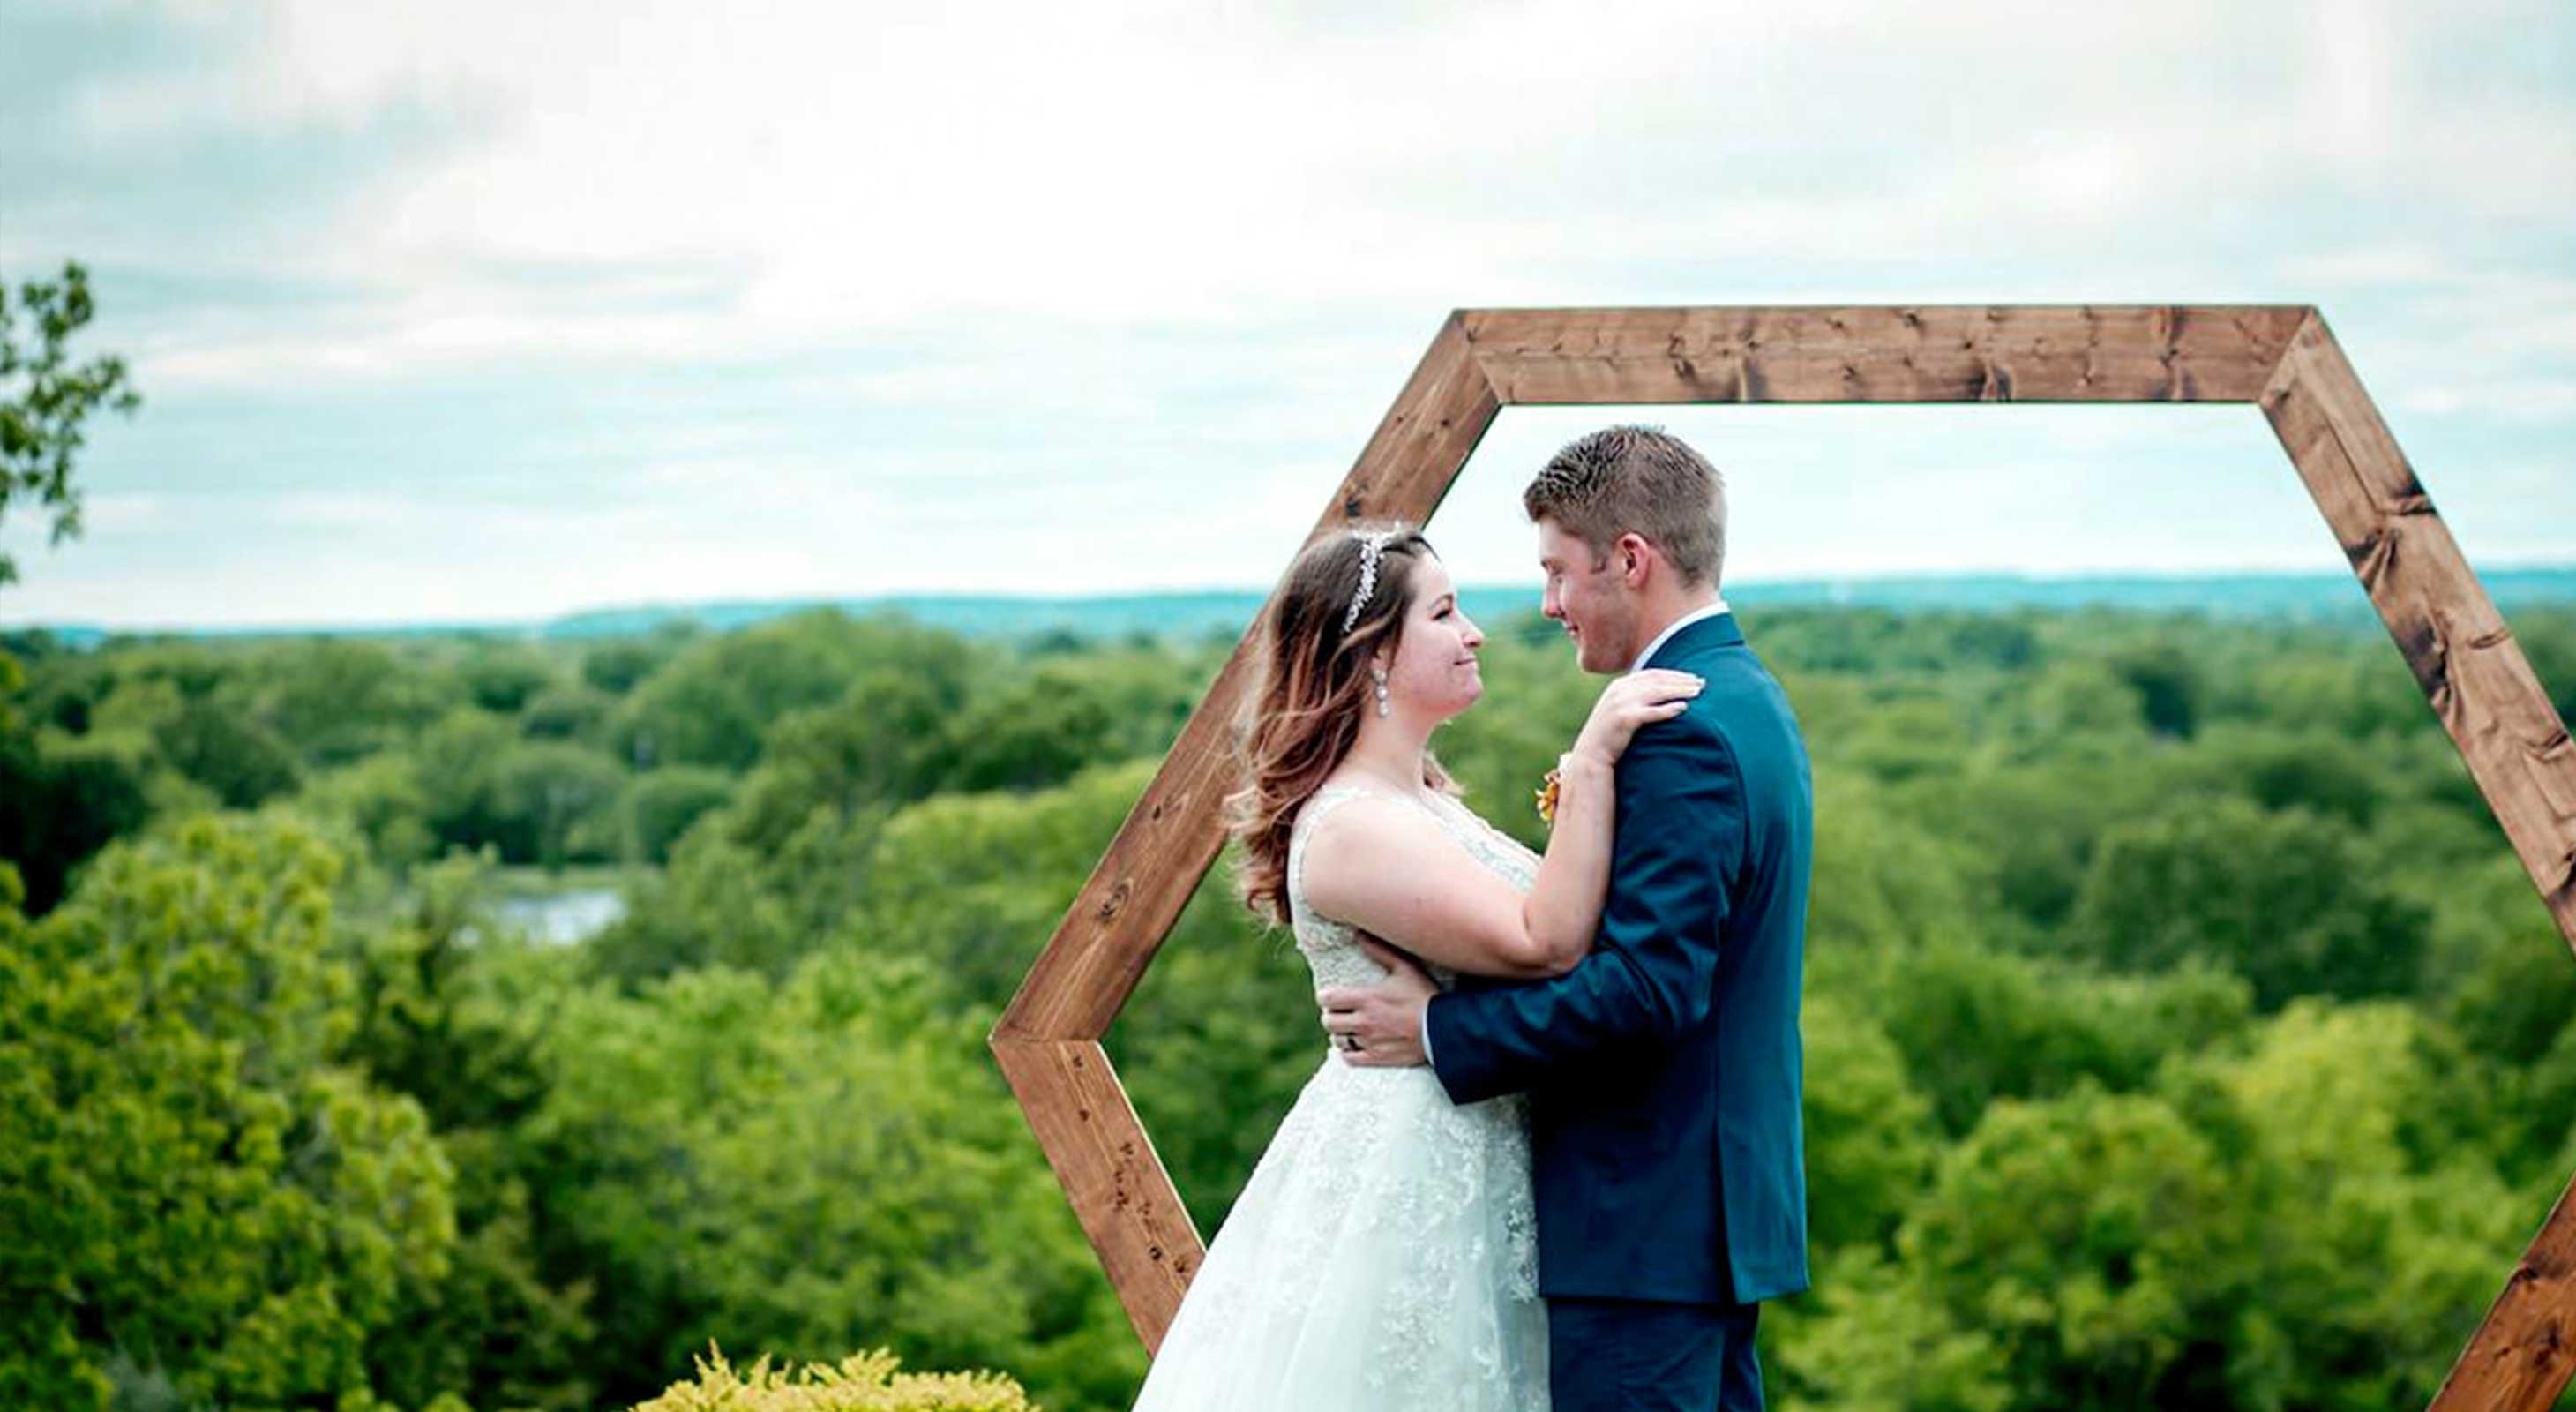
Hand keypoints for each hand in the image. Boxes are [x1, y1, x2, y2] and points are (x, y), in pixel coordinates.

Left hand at [1316, 937, 1436, 1067]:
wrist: (1443, 1030)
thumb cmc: (1424, 996)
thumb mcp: (1405, 969)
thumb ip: (1380, 951)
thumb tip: (1360, 933)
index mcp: (1366, 998)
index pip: (1327, 999)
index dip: (1325, 997)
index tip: (1331, 996)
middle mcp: (1364, 1021)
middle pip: (1328, 1022)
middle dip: (1332, 1015)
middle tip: (1340, 1012)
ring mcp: (1369, 1041)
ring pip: (1338, 1040)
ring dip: (1340, 1033)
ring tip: (1349, 1028)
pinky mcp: (1377, 1058)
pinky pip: (1349, 1058)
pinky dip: (1349, 1051)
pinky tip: (1357, 1044)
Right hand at [1570, 668, 1700, 768]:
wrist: (1591, 754)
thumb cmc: (1610, 735)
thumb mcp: (1619, 709)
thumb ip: (1635, 698)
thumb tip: (1659, 694)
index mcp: (1620, 685)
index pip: (1652, 674)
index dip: (1674, 674)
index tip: (1692, 677)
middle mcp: (1620, 690)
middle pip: (1658, 681)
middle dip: (1681, 680)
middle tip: (1702, 683)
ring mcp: (1621, 703)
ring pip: (1657, 693)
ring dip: (1680, 691)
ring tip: (1698, 693)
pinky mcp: (1625, 719)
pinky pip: (1652, 712)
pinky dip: (1668, 709)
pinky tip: (1683, 707)